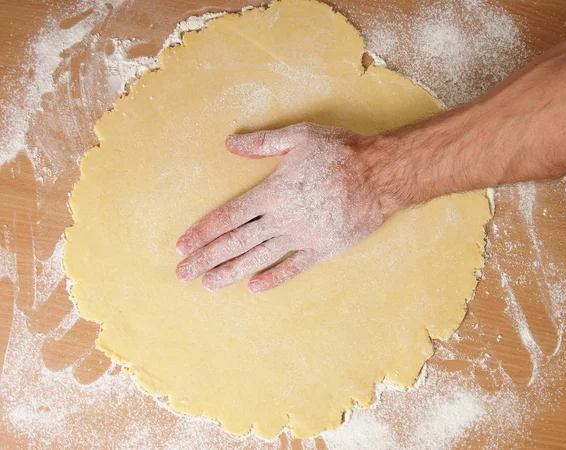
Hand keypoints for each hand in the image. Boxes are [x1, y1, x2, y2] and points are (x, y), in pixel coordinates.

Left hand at [175, 123, 387, 292]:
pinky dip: (273, 278)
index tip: (183, 246)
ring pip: (258, 258)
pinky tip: (254, 288)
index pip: (229, 216)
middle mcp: (282, 219)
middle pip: (236, 242)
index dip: (203, 231)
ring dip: (231, 272)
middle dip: (207, 258)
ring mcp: (301, 237)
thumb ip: (262, 143)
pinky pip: (293, 268)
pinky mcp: (322, 249)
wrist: (381, 175)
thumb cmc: (340, 152)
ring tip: (208, 284)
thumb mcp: (300, 137)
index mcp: (273, 192)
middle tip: (183, 273)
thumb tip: (229, 144)